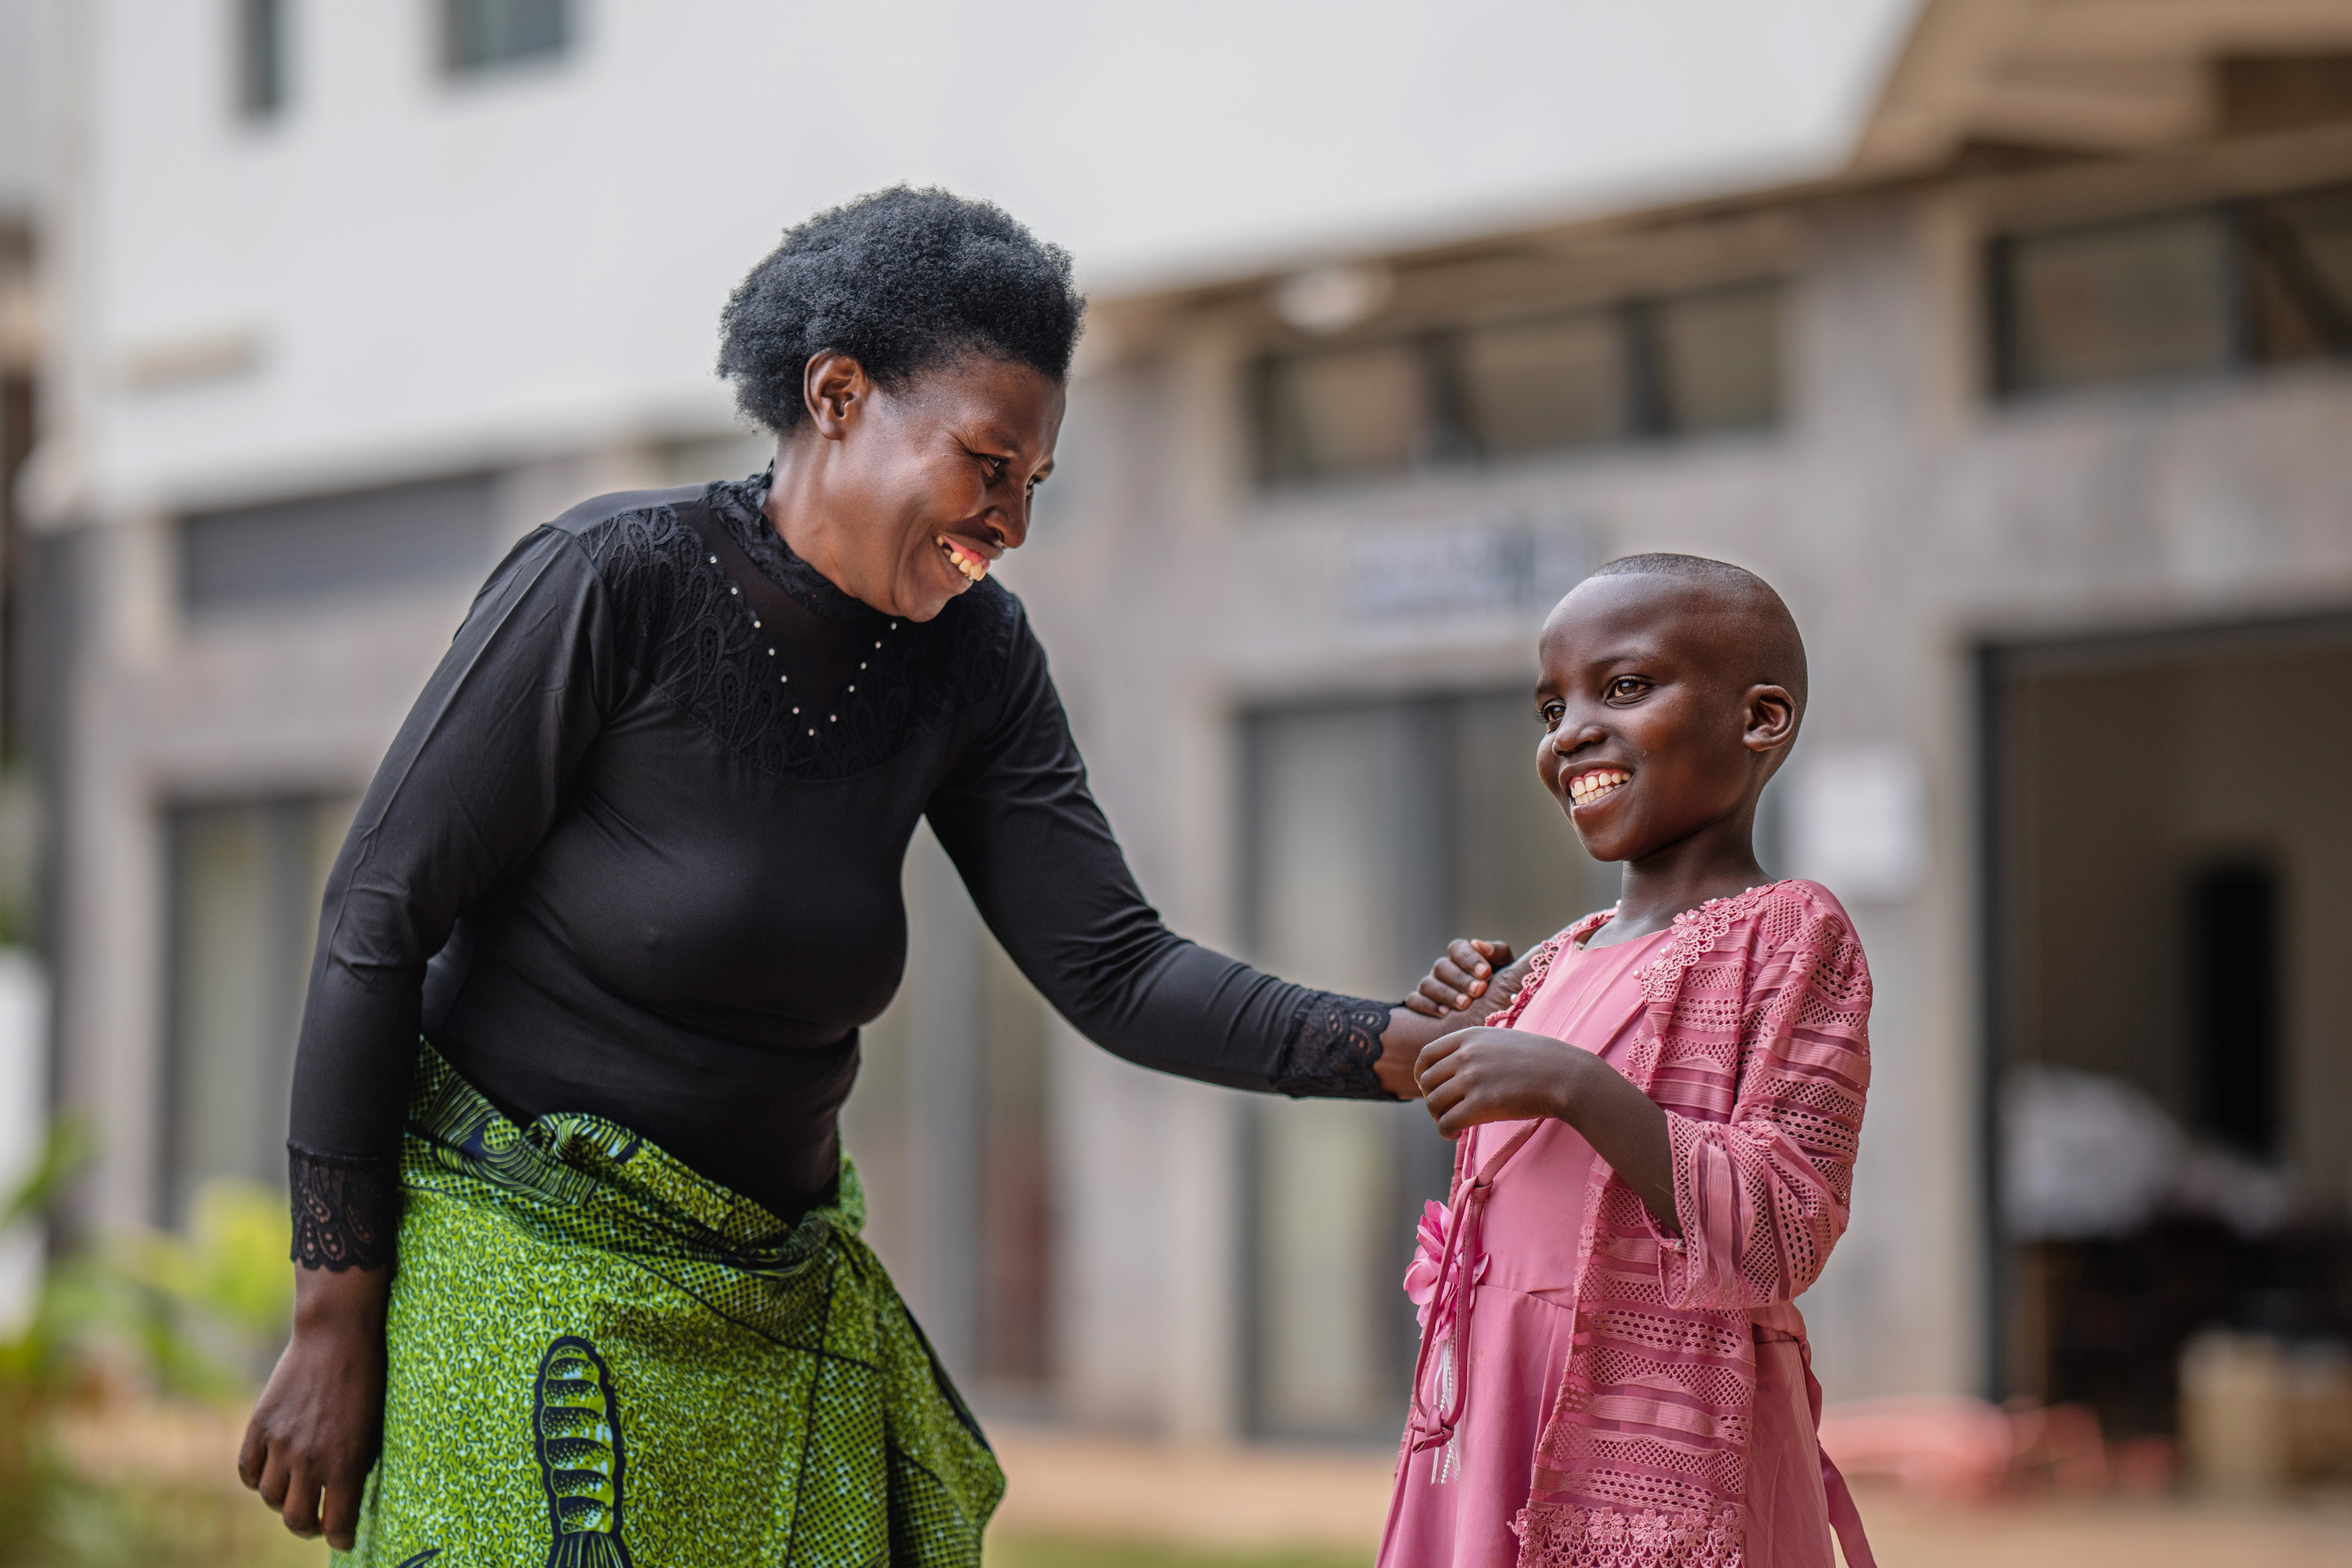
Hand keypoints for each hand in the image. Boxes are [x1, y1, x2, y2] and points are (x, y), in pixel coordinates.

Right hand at [239, 1265, 389, 1549]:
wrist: (337, 1336)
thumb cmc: (367, 1380)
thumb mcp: (374, 1428)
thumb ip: (356, 1465)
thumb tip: (346, 1498)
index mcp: (346, 1464)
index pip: (336, 1523)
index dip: (340, 1537)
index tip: (344, 1538)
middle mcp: (310, 1461)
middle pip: (297, 1519)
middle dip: (309, 1526)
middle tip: (317, 1522)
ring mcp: (281, 1445)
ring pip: (272, 1498)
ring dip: (284, 1502)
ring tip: (297, 1493)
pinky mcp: (260, 1427)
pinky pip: (249, 1471)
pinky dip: (258, 1479)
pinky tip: (271, 1474)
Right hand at [1401, 939, 1522, 1021]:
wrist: (1494, 1017)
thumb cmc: (1501, 989)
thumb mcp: (1507, 970)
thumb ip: (1497, 952)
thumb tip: (1478, 943)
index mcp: (1461, 957)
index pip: (1457, 948)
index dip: (1469, 959)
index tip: (1486, 973)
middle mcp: (1443, 970)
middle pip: (1442, 966)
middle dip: (1461, 979)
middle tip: (1479, 990)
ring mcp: (1430, 986)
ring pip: (1427, 984)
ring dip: (1446, 994)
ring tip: (1465, 1005)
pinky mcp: (1419, 1004)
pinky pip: (1414, 1000)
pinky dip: (1427, 1006)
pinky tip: (1445, 1015)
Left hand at [1413, 1026, 1587, 1136]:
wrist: (1567, 1076)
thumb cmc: (1541, 1061)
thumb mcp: (1503, 1040)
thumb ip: (1478, 1049)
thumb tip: (1459, 1067)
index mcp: (1469, 1036)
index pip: (1426, 1056)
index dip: (1422, 1075)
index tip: (1429, 1087)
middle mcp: (1466, 1055)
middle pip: (1427, 1082)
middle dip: (1431, 1099)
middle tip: (1444, 1110)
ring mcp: (1472, 1079)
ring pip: (1433, 1103)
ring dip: (1438, 1117)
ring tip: (1451, 1124)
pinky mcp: (1481, 1105)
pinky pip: (1446, 1122)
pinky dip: (1445, 1131)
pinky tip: (1455, 1134)